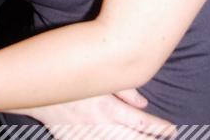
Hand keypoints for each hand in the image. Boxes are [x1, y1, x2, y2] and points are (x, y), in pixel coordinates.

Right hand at [13, 91, 174, 138]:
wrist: (37, 87)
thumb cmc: (71, 76)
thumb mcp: (99, 78)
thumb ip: (123, 89)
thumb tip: (144, 103)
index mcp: (108, 108)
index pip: (142, 123)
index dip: (160, 128)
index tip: (172, 130)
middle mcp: (101, 126)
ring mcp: (87, 137)